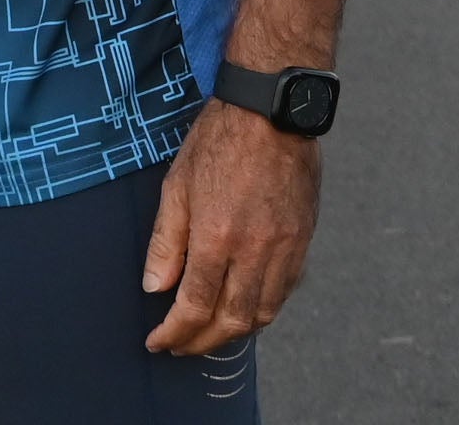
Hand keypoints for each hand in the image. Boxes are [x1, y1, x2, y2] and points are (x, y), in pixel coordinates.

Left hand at [141, 99, 322, 355]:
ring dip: (233, 332)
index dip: (175, 333)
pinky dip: (262, 310)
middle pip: (231, 321)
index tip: (158, 342)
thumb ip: (166, 242)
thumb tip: (155, 287)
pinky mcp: (302, 242)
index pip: (194, 306)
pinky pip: (284, 292)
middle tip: (180, 346)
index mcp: (217, 237)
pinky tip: (244, 307)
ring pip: (262, 313)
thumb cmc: (218, 141)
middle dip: (202, 342)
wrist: (271, 113)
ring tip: (209, 333)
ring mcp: (284, 249)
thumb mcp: (176, 186)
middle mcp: (254, 251)